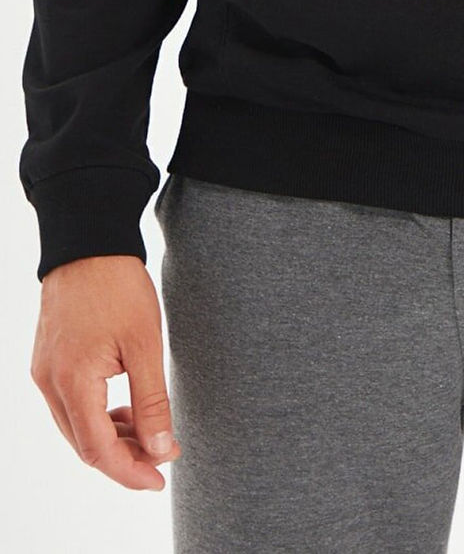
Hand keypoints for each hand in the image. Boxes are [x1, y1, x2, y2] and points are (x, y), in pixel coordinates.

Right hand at [31, 254, 180, 490]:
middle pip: (83, 444)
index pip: (98, 450)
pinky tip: (124, 409)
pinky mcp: (48, 360)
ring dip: (110, 437)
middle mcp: (49, 382)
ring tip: (149, 434)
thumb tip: (160, 448)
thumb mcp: (145, 344)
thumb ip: (151, 401)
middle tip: (161, 459)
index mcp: (72, 382)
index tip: (160, 479)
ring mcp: (44, 371)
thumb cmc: (118, 286)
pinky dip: (97, 415)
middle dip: (122, 458)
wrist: (88, 242)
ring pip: (75, 426)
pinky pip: (70, 404)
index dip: (129, 471)